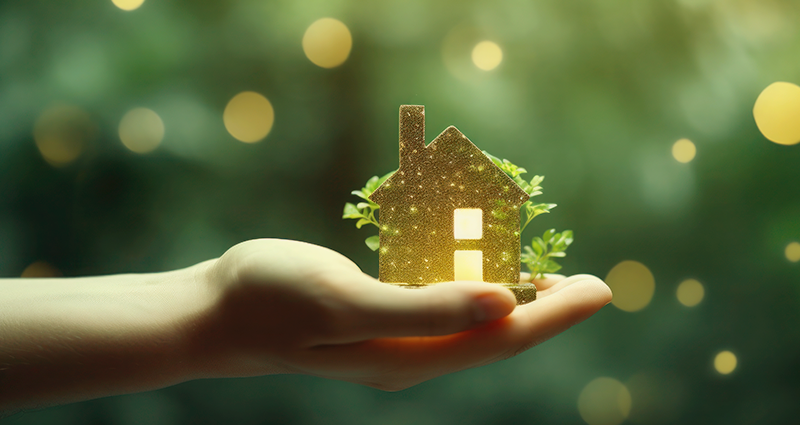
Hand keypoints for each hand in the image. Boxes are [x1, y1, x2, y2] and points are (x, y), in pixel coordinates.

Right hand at [189, 239, 611, 389]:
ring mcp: (394, 341)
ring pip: (471, 323)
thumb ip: (424, 309)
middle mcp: (409, 356)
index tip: (600, 289)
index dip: (554, 317)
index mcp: (408, 358)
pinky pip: (441, 306)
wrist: (216, 310)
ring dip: (513, 300)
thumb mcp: (345, 300)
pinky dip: (471, 288)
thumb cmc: (271, 299)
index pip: (499, 340)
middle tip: (590, 282)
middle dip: (547, 312)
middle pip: (494, 337)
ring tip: (550, 276)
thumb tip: (504, 304)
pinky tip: (479, 267)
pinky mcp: (379, 320)